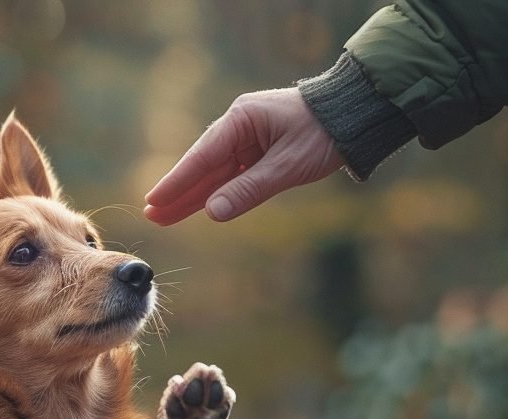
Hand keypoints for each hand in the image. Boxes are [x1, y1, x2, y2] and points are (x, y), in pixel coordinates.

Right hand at [143, 88, 342, 224]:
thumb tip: (213, 212)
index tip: (153, 201)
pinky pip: (232, 174)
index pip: (202, 157)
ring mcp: (249, 137)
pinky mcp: (260, 148)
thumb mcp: (288, 166)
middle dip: (178, 192)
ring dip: (193, 195)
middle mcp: (240, 126)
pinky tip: (199, 206)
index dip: (177, 182)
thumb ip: (249, 190)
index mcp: (241, 120)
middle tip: (151, 215)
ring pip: (215, 172)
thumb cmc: (324, 133)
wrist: (356, 114)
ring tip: (166, 216)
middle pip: (203, 166)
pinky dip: (216, 191)